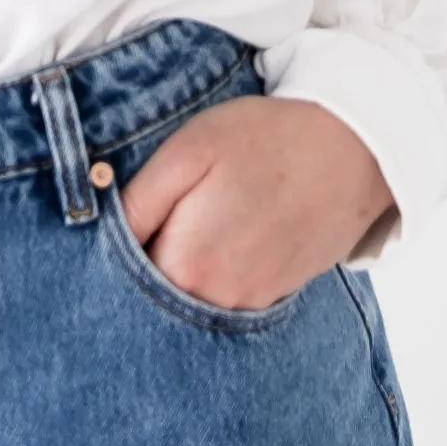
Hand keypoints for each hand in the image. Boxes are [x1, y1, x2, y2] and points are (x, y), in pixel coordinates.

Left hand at [116, 95, 394, 311]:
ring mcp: (251, 305)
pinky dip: (212, 280)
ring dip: (178, 278)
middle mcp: (217, 300)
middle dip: (139, 275)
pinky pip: (225, 301)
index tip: (108, 236)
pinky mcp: (276, 297)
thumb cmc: (264, 139)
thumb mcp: (188, 150)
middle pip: (154, 301)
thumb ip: (137, 202)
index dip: (106, 258)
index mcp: (187, 264)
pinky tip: (219, 241)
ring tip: (188, 228)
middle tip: (144, 232)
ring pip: (189, 305)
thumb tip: (93, 232)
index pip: (121, 284)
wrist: (353, 149)